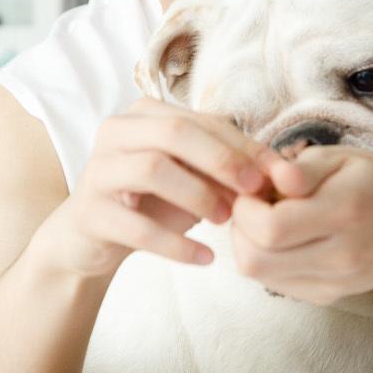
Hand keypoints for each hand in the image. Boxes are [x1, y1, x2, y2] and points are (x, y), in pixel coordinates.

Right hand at [36, 99, 306, 279]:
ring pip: (153, 168)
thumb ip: (228, 171)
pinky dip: (176, 244)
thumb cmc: (151, 203)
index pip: (204, 120)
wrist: (90, 239)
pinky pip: (136, 226)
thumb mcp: (192, 180)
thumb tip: (282, 176)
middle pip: (176, 132)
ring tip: (225, 221)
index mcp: (145, 114)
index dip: (246, 145)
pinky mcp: (89, 212)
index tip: (282, 173)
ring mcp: (98, 169)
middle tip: (255, 191)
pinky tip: (206, 258)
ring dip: (198, 194)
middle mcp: (116, 131)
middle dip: (223, 160)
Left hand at [228, 147, 372, 304]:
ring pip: (261, 276)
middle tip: (254, 208)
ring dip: (250, 247)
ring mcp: (336, 282)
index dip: (246, 208)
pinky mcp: (331, 296)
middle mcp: (341, 254)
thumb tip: (274, 179)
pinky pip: (278, 285)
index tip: (254, 190)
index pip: (270, 227)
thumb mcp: (342, 158)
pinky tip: (285, 242)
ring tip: (268, 223)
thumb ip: (303, 168)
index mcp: (344, 211)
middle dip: (240, 230)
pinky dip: (269, 263)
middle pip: (256, 261)